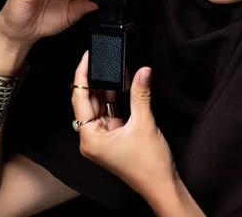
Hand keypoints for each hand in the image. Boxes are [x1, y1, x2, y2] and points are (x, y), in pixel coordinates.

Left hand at [70, 51, 176, 198]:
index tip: (86, 58)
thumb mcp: (144, 124)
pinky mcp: (115, 137)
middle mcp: (92, 138)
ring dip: (108, 87)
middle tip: (100, 58)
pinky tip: (124, 83)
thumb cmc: (148, 164)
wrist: (161, 184)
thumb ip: (141, 95)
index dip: (82, 76)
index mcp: (90, 138)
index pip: (80, 99)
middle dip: (96, 79)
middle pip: (88, 101)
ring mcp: (104, 137)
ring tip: (112, 66)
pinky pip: (112, 112)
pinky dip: (117, 98)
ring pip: (101, 105)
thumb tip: (143, 71)